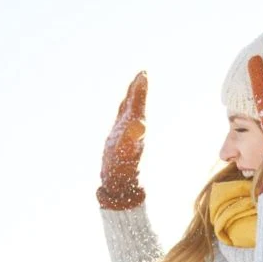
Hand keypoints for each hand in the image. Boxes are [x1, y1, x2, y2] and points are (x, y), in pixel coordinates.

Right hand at [97, 72, 147, 209]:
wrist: (122, 188)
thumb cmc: (124, 171)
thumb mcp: (127, 153)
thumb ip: (132, 138)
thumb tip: (139, 125)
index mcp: (136, 128)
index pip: (138, 104)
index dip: (140, 89)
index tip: (143, 73)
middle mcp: (133, 130)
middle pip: (136, 105)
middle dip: (137, 90)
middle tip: (142, 74)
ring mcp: (126, 136)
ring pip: (129, 112)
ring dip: (132, 99)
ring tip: (135, 87)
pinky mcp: (119, 142)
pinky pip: (122, 122)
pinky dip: (124, 112)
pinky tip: (125, 112)